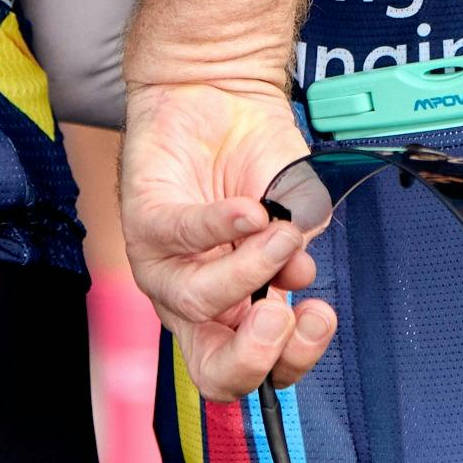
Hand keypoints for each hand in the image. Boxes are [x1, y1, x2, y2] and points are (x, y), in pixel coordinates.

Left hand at [121, 80, 335, 397]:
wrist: (222, 91)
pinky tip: (251, 209)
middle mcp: (193, 299)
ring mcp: (163, 264)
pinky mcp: (143, 220)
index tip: (318, 318)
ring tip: (283, 232)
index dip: (287, 363)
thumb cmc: (255, 157)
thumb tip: (295, 274)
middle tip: (285, 313)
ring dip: (251, 270)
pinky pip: (180, 235)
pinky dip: (221, 224)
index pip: (251, 372)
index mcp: (233, 310)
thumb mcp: (298, 212)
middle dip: (256, 352)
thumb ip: (298, 250)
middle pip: (213, 367)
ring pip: (197, 300)